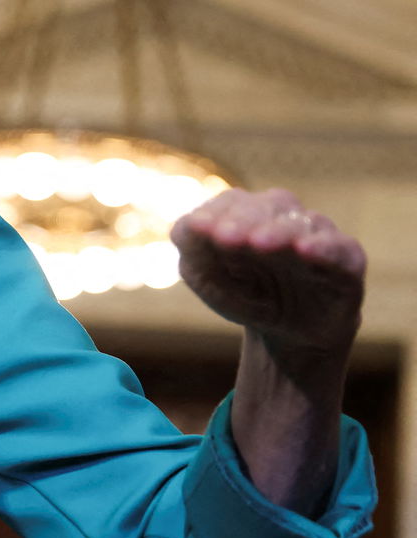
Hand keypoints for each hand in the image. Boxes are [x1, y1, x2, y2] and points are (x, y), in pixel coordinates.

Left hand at [171, 187, 364, 359]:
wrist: (287, 334)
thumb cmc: (243, 295)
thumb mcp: (208, 279)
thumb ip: (194, 251)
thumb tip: (190, 225)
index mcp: (247, 215)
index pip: (231, 202)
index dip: (215, 213)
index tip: (199, 228)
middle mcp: (283, 218)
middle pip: (266, 205)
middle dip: (244, 219)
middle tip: (225, 236)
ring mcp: (316, 236)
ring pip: (301, 222)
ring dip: (278, 230)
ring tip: (259, 243)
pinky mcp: (347, 261)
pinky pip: (341, 248)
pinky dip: (324, 247)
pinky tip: (305, 250)